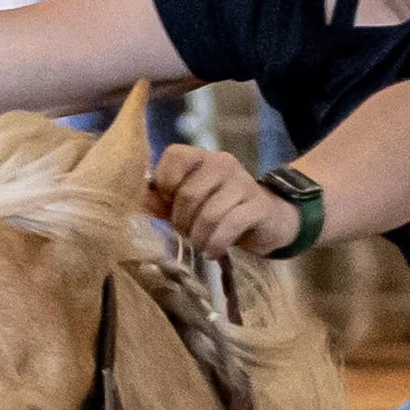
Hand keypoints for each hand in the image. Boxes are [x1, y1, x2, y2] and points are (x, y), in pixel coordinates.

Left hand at [150, 140, 301, 255]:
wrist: (269, 220)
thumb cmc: (223, 210)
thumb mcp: (191, 204)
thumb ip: (164, 202)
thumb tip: (140, 203)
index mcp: (203, 157)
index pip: (174, 156)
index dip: (165, 184)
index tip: (169, 205)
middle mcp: (223, 163)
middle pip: (188, 194)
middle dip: (182, 222)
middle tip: (186, 233)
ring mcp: (243, 183)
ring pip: (208, 214)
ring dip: (198, 237)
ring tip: (200, 245)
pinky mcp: (258, 207)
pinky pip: (229, 226)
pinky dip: (216, 244)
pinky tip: (212, 253)